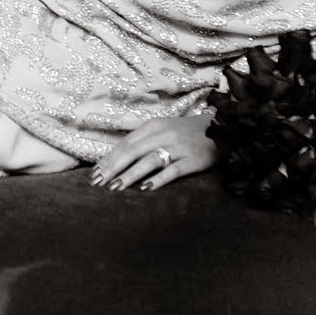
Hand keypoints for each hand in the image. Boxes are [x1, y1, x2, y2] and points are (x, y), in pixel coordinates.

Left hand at [89, 114, 216, 191]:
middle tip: (98, 182)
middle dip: (113, 168)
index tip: (94, 173)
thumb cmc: (185, 132)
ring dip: (130, 175)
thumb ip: (142, 141)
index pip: (125, 144)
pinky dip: (158, 179)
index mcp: (153, 126)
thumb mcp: (162, 129)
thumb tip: (116, 159)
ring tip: (115, 187)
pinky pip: (173, 170)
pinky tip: (146, 188)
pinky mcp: (193, 160)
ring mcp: (179, 147)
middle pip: (133, 152)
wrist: (221, 127)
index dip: (109, 159)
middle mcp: (164, 134)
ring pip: (149, 161)